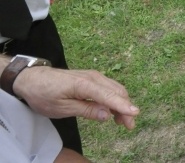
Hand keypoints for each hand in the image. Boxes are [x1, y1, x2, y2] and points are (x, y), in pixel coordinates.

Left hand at [14, 66, 139, 129]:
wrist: (32, 79)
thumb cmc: (44, 94)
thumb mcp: (61, 108)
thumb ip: (86, 110)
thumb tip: (107, 115)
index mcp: (84, 85)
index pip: (109, 96)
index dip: (123, 105)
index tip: (135, 113)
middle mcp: (93, 77)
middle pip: (117, 92)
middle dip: (126, 108)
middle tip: (129, 125)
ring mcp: (94, 76)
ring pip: (115, 89)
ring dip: (122, 103)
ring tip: (123, 120)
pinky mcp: (92, 78)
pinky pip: (109, 87)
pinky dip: (115, 98)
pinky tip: (113, 110)